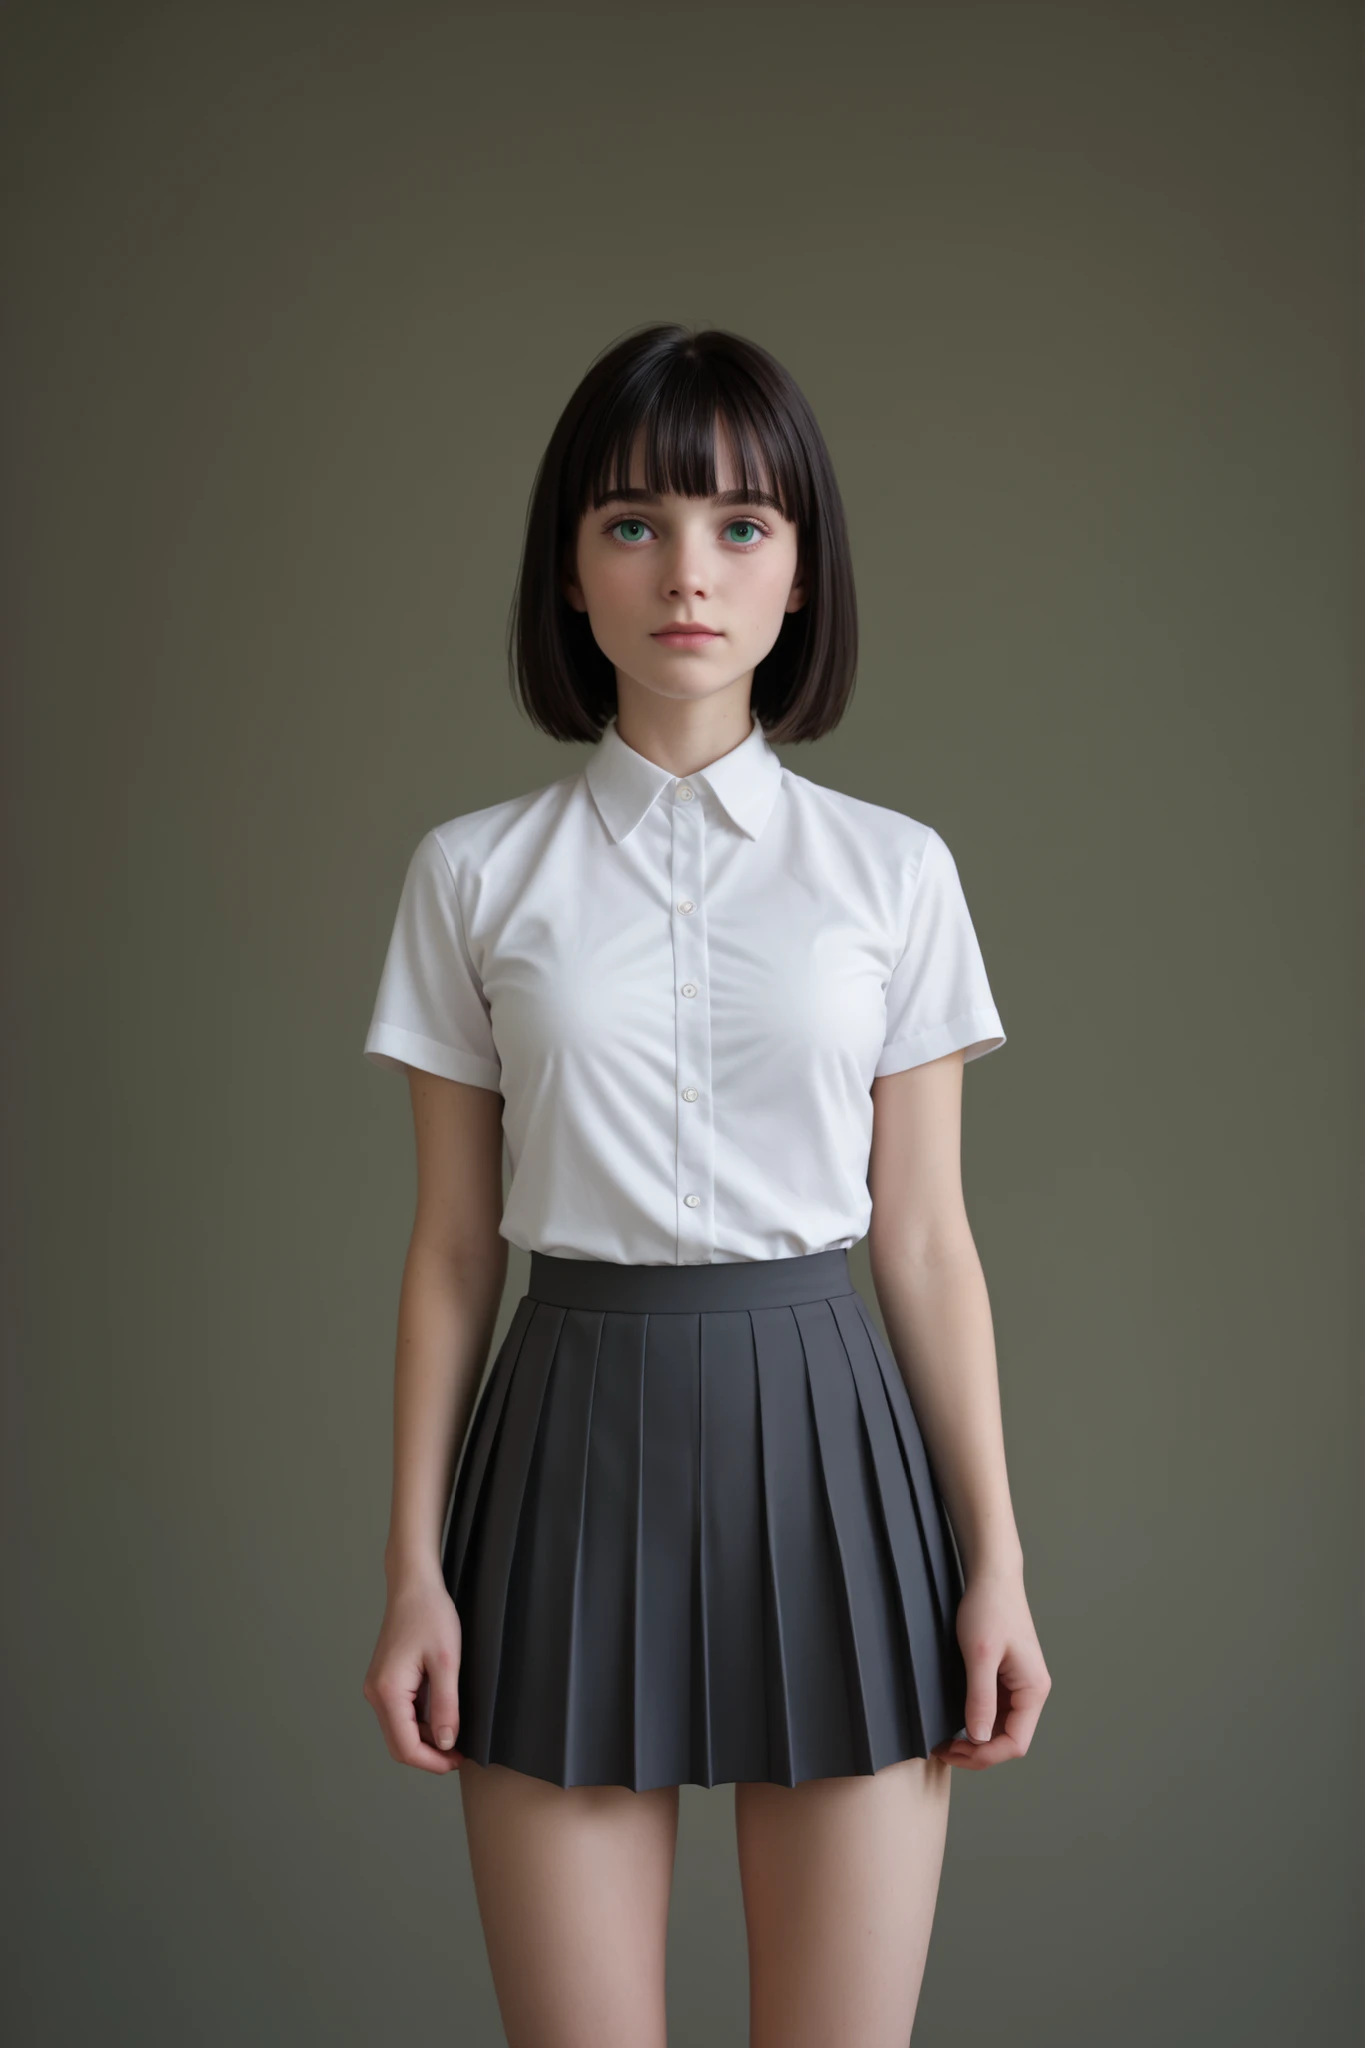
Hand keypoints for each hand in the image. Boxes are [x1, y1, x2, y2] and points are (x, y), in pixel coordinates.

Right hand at [362, 1573, 464, 1774]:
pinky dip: (420, 1722)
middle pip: (399, 1744)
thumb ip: (446, 1706)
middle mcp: (376, 1694)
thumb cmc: (430, 1615)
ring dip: (425, 1739)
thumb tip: (446, 1744)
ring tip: (455, 1733)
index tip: (458, 1761)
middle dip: (428, 1755)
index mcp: (387, 1692)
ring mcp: (377, 1687)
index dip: (433, 1762)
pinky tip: (442, 1714)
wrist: (413, 1585)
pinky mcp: (385, 1681)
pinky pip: (400, 1714)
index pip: (406, 1747)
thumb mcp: (446, 1662)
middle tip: (459, 1754)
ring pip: (399, 1730)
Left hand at [931, 1564, 1050, 1771]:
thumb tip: (979, 1739)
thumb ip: (980, 1698)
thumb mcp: (980, 1655)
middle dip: (978, 1751)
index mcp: (1033, 1690)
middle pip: (1009, 1739)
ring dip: (976, 1739)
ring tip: (946, 1740)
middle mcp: (1031, 1691)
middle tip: (943, 1750)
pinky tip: (956, 1721)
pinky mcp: (1006, 1676)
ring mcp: (1019, 1684)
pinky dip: (977, 1720)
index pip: (1015, 1743)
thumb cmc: (989, 1609)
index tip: (953, 1752)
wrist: (992, 1576)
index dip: (985, 1756)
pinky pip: (995, 1709)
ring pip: (1001, 1727)